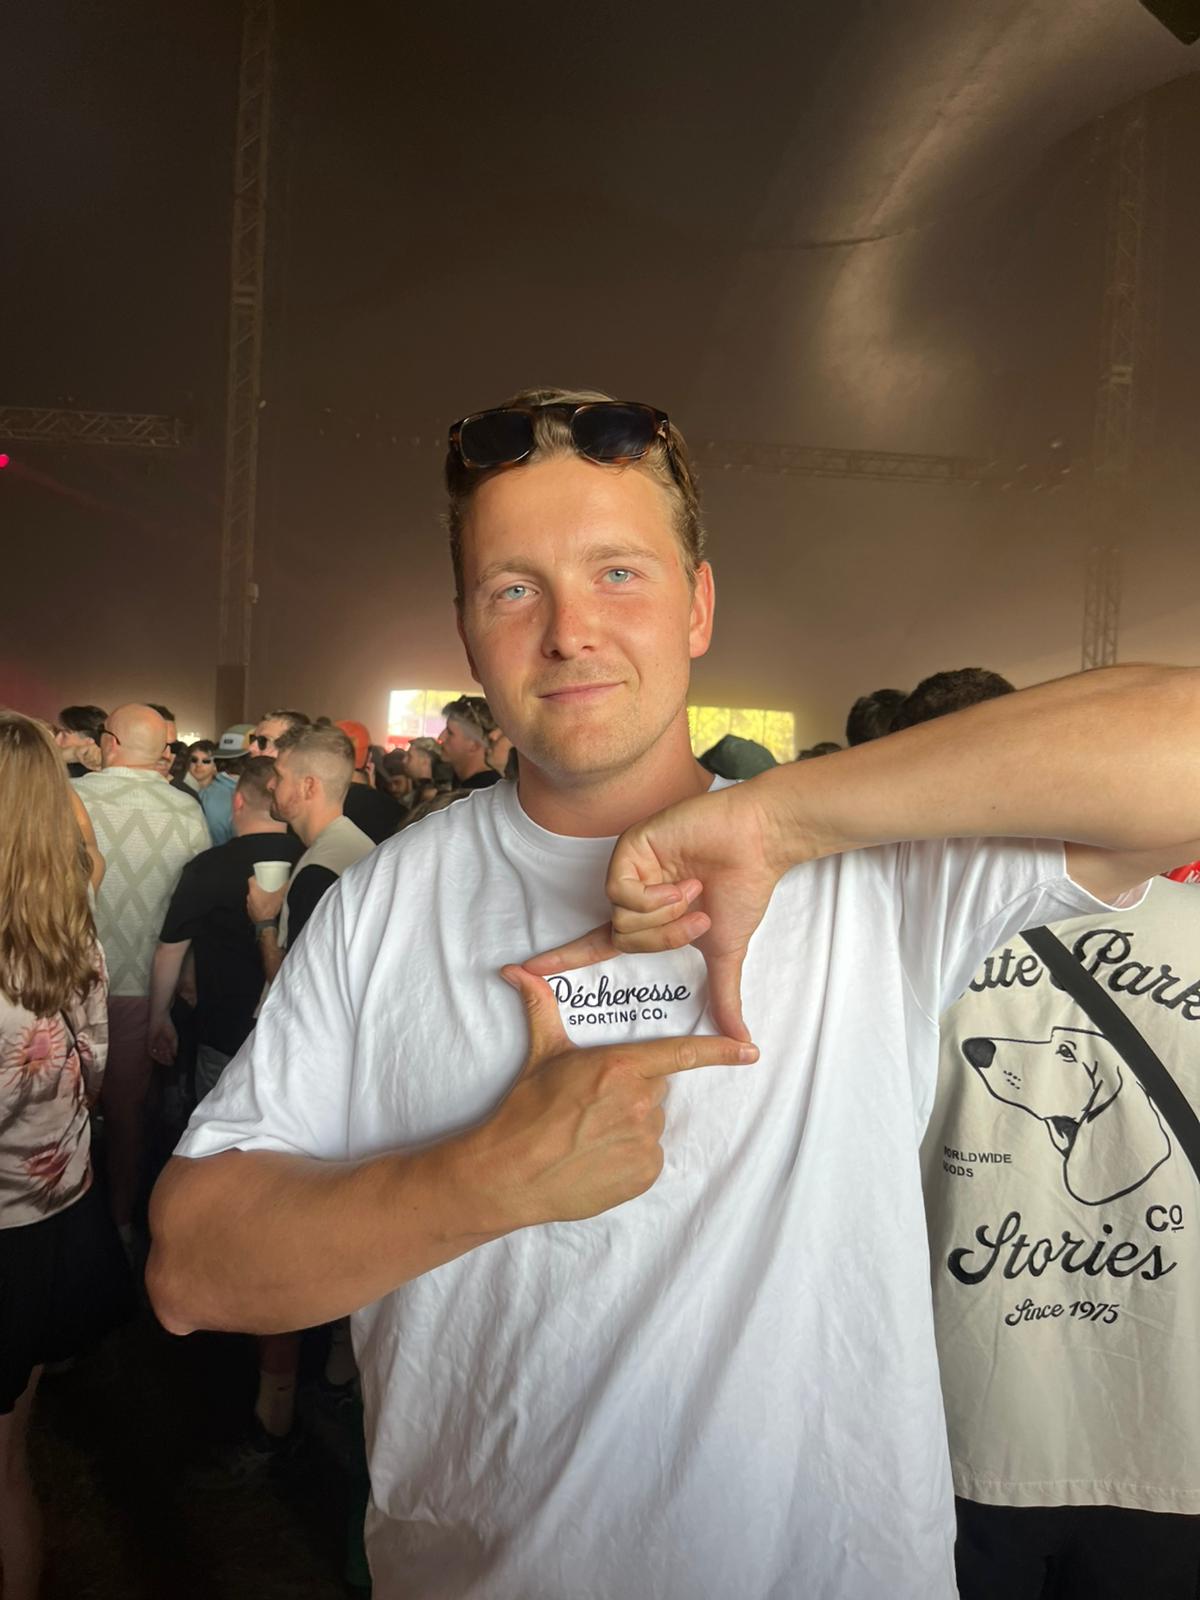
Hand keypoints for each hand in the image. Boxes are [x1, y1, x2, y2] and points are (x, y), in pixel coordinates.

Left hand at [149, 1017, 177, 1065]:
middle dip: (166, 1060)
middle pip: (161, 1055)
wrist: (161, 1018)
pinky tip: (159, 1057)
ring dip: (161, 1059)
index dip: (169, 1058)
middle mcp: (159, 1044)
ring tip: (166, 1061)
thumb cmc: (167, 1025)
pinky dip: (155, 1055)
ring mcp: (154, 1043)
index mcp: (164, 1042)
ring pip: (156, 1054)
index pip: (166, 1053)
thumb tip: (175, 1055)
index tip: (173, 1062)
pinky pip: (151, 1051)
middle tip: (170, 1063)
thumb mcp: (173, 1037)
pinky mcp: (149, 1041)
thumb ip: (174, 1046)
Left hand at [247, 878, 285, 924]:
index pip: (251, 880)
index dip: (255, 877)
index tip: (260, 877)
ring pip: (253, 897)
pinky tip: (264, 905)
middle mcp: (250, 897)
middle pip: (252, 888)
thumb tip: (287, 882)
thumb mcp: (279, 896)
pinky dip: (257, 904)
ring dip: (258, 896)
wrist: (265, 923)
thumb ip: (283, 888)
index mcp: (254, 891)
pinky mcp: (250, 911)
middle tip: (266, 887)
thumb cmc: (270, 909)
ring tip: (266, 896)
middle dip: (259, 887)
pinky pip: (253, 905)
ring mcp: (249, 905)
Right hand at [472, 966, 757, 1229]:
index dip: (720, 1051)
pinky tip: (597, 1157)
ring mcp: (645, 1141)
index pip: (682, 1054)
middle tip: (594, 1104)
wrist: (511, 1173)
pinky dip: (630, 1157)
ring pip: (652, 1124)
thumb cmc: (526, 1111)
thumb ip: (541, 1007)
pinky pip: (649, 1157)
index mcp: (621, 1067)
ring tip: (590, 1134)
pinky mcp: (643, 1174)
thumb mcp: (541, 1054)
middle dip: (632, 1091)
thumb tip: (515, 970)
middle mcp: (640, 1103)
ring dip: (630, 1125)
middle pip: (656, 1088)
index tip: (750, 1049)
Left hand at [523, 779, 793, 1042]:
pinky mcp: (630, 848)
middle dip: (663, 938)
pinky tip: (682, 881)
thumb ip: (723, 996)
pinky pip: (621, 891)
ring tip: (694, 891)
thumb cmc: (742, 889)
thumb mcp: (725, 951)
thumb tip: (742, 1040)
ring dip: (664, 915)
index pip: (597, 945)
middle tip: (698, 918)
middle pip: (620, 938)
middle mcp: (632, 894)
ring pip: (620, 917)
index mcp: (647, 917)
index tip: (524, 970)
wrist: (756, 845)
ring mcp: (629, 870)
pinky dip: (655, 897)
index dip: (564, 958)